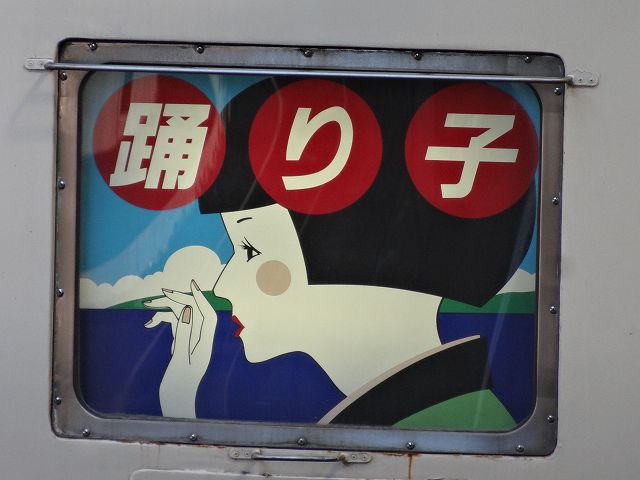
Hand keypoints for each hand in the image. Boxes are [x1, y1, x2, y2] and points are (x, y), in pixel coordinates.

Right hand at [144, 279, 216, 417]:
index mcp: (205, 344)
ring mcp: (191, 342)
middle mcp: (200, 341)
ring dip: (165, 312)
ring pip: (181, 318)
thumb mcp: (180, 359)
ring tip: (147, 308)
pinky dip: (163, 322)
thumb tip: (187, 310)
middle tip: (160, 294)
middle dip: (177, 302)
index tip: (191, 285)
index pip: (207, 315)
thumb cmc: (178, 386)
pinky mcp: (181, 346)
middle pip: (193, 314)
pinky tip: (150, 324)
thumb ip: (184, 333)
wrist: (174, 405)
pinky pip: (175, 327)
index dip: (200, 298)